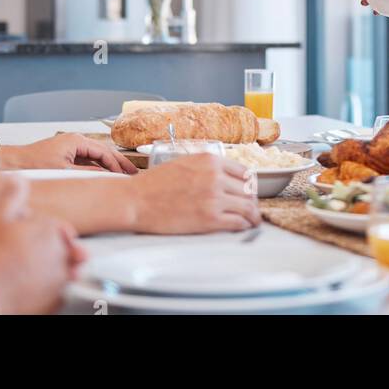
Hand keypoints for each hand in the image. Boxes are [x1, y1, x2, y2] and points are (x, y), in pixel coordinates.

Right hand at [0, 181, 85, 314]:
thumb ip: (11, 196)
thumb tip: (18, 179)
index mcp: (50, 231)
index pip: (55, 227)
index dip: (41, 230)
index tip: (30, 235)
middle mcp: (61, 254)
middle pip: (62, 248)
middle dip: (49, 249)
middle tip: (28, 255)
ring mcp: (61, 279)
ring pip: (64, 270)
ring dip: (53, 268)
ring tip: (30, 272)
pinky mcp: (56, 301)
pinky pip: (59, 292)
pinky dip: (50, 290)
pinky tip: (32, 289)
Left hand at [5, 133, 137, 173]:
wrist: (13, 164)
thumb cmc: (33, 164)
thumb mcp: (64, 171)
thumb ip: (86, 174)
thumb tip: (105, 179)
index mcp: (76, 141)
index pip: (104, 152)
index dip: (118, 164)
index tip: (127, 174)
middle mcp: (75, 141)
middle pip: (103, 152)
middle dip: (118, 163)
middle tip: (133, 173)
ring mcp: (70, 148)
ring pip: (96, 157)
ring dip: (108, 166)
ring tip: (122, 176)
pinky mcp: (66, 155)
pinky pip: (87, 161)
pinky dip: (97, 168)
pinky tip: (104, 176)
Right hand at [126, 154, 259, 233]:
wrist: (136, 201)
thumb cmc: (154, 184)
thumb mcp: (184, 163)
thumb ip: (206, 168)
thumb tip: (223, 178)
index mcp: (210, 160)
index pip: (244, 172)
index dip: (249, 185)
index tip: (248, 193)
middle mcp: (215, 176)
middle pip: (248, 190)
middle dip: (252, 201)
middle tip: (251, 209)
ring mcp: (214, 198)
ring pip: (248, 207)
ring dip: (253, 215)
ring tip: (252, 221)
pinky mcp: (210, 219)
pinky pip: (238, 222)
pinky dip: (244, 225)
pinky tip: (242, 227)